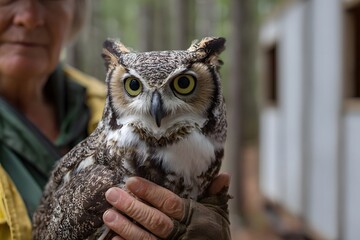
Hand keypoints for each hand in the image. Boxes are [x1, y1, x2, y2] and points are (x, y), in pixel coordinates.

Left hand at [103, 173, 229, 239]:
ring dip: (126, 227)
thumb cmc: (215, 234)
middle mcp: (182, 234)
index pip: (170, 203)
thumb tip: (224, 174)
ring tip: (108, 214)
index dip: (150, 192)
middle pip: (155, 221)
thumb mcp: (219, 213)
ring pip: (147, 239)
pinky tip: (113, 239)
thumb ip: (217, 194)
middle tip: (112, 194)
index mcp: (194, 218)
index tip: (131, 181)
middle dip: (132, 207)